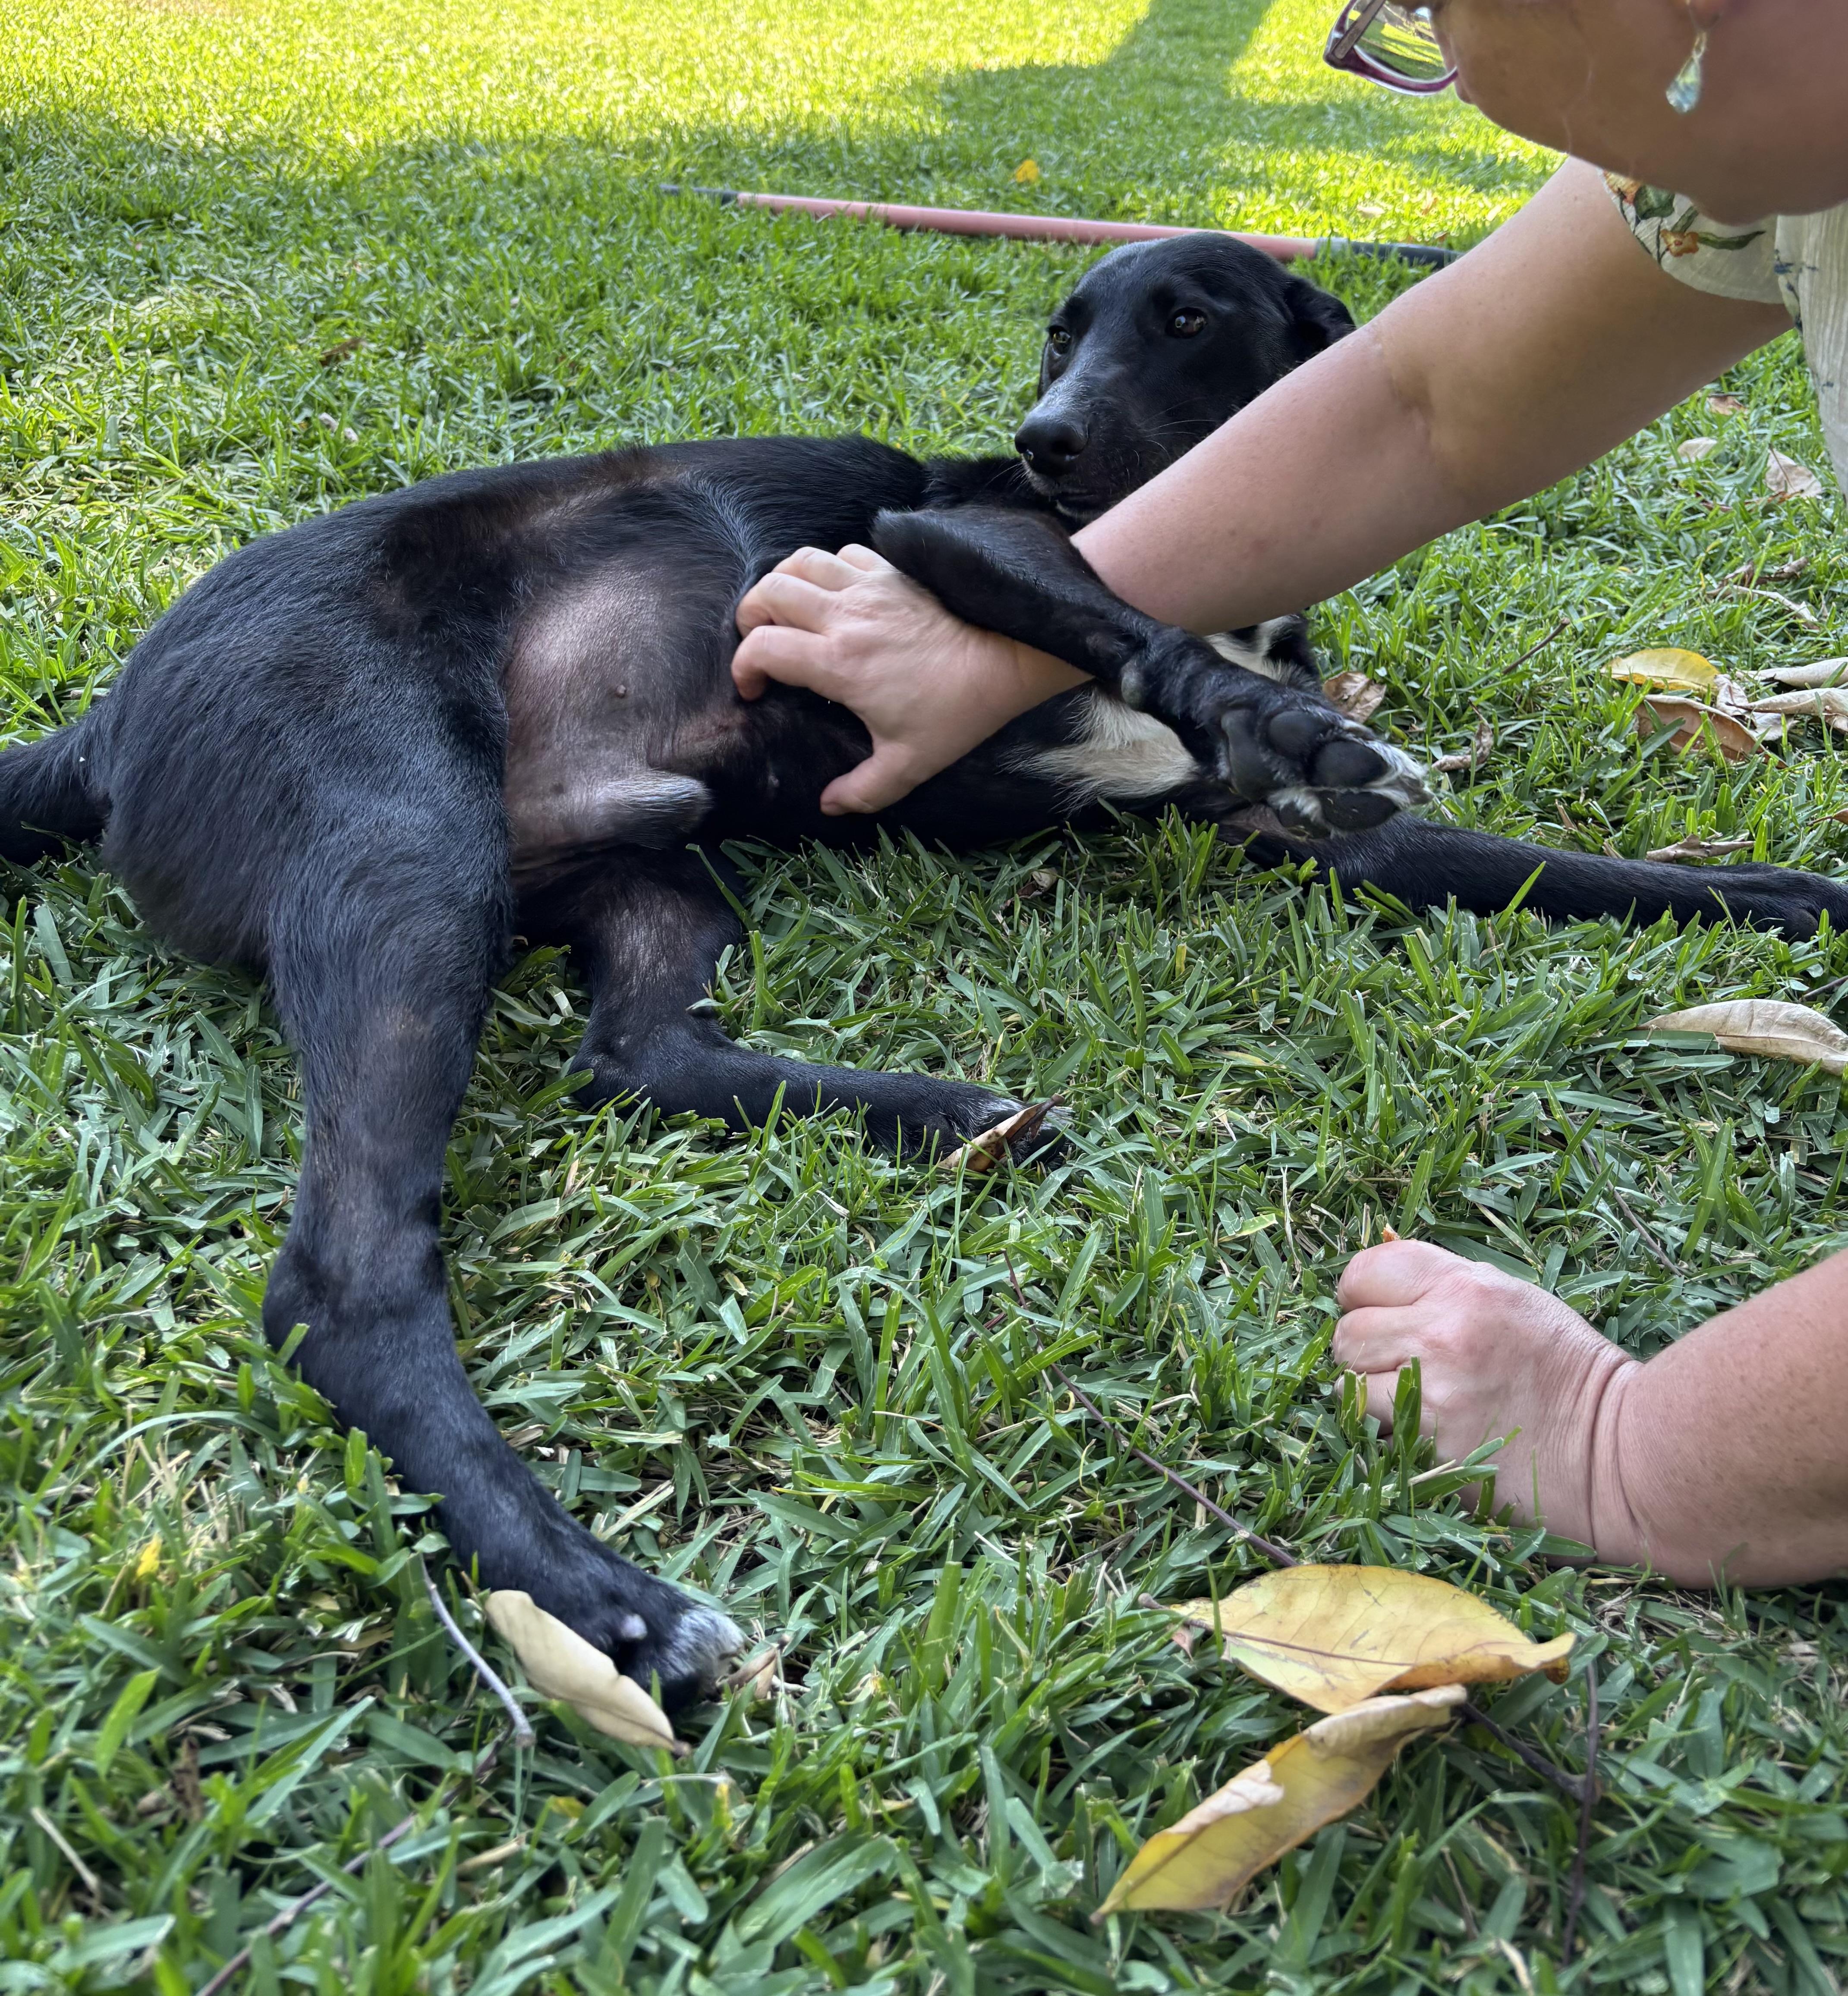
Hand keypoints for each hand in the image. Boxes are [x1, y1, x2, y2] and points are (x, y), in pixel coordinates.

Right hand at [732, 544, 1085, 814]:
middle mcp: (846, 617)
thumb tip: (829, 806)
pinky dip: (829, 567)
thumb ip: (863, 790)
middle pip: (770, 592)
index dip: (744, 668)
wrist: (1005, 660)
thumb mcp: (908, 765)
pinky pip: (844, 553)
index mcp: (839, 663)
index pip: (763, 648)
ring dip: (782, 583)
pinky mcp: (893, 571)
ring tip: (786, 611)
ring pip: (801, 562)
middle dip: (751, 617)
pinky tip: (836, 592)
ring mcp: (869, 587)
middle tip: (761, 644)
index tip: (754, 690)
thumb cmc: (957, 712)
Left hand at [1333, 1239, 1638, 1551]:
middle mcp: (1445, 1328)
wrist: (1617, 1450)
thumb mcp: (1512, 1302)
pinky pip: (1368, 1424)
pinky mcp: (1431, 1439)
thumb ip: (1444, 1288)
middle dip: (1363, 1347)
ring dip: (1366, 1390)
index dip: (1362, 1295)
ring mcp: (1436, 1386)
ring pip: (1349, 1377)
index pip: (1368, 1269)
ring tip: (1409, 1400)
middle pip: (1349, 1328)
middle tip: (1394, 1365)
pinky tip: (1417, 1430)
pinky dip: (1380, 1427)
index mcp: (1467, 1287)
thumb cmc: (1566, 1374)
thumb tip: (1376, 1283)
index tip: (1374, 1312)